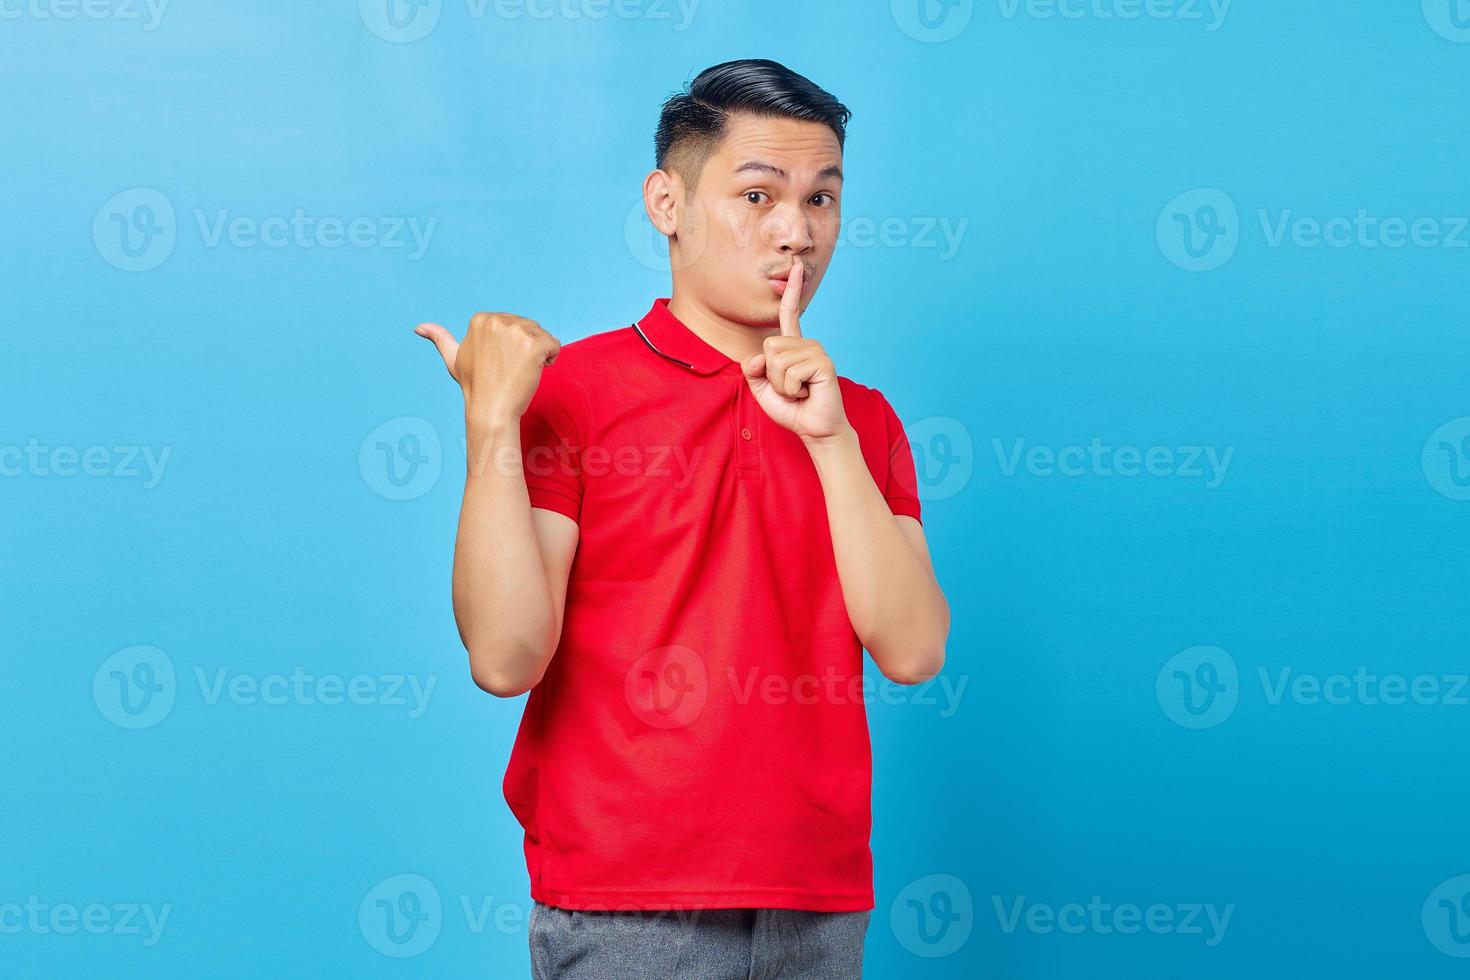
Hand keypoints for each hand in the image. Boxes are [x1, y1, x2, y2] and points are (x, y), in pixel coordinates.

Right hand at [415, 312, 560, 421]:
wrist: (490, 410)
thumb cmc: (475, 386)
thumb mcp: (453, 359)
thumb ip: (440, 339)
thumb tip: (418, 327)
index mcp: (481, 319)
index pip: (512, 324)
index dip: (510, 346)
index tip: (497, 363)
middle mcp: (498, 321)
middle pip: (529, 328)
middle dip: (525, 348)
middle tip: (509, 369)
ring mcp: (516, 332)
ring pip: (542, 336)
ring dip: (538, 354)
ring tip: (519, 371)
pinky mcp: (534, 345)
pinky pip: (554, 345)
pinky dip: (550, 359)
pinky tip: (534, 371)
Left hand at [741, 256, 850, 444]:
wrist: (814, 429)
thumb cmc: (792, 409)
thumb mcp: (762, 390)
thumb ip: (752, 370)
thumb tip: (755, 358)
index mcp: (793, 346)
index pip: (790, 313)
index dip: (791, 291)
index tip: (796, 268)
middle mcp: (807, 344)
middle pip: (768, 346)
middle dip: (770, 375)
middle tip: (789, 389)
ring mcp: (817, 352)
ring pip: (777, 361)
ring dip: (781, 386)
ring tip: (799, 392)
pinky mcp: (823, 363)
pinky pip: (790, 373)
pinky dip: (791, 391)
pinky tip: (806, 394)